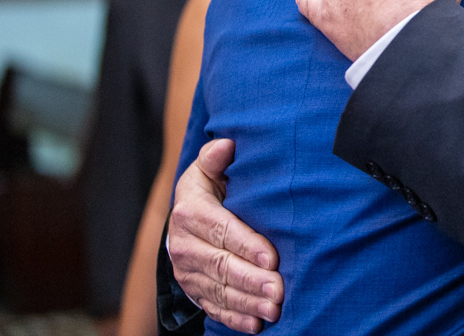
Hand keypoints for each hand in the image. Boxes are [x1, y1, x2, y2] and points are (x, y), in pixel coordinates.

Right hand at [169, 139, 283, 333]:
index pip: (221, 230)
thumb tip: (226, 145)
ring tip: (274, 308)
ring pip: (218, 290)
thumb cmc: (209, 187)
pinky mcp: (194, 290)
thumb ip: (216, 158)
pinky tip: (256, 324)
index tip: (271, 257)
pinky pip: (213, 307)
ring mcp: (188, 271)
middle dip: (251, 280)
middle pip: (221, 265)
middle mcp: (185, 245)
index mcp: (190, 211)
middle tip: (279, 289)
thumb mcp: (208, 168)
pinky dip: (235, 317)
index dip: (246, 245)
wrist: (185, 217)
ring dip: (247, 302)